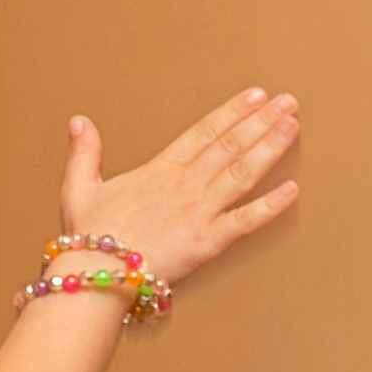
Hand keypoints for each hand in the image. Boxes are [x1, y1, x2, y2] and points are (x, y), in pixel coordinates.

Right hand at [56, 88, 299, 283]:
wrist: (96, 275)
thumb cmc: (89, 238)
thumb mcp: (79, 188)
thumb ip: (85, 152)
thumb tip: (79, 122)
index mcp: (159, 170)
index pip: (204, 132)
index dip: (233, 111)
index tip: (255, 96)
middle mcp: (185, 185)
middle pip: (230, 145)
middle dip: (262, 121)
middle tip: (288, 103)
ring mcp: (199, 212)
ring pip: (242, 173)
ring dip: (270, 148)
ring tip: (292, 127)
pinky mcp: (208, 242)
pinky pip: (246, 221)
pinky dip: (271, 206)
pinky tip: (292, 190)